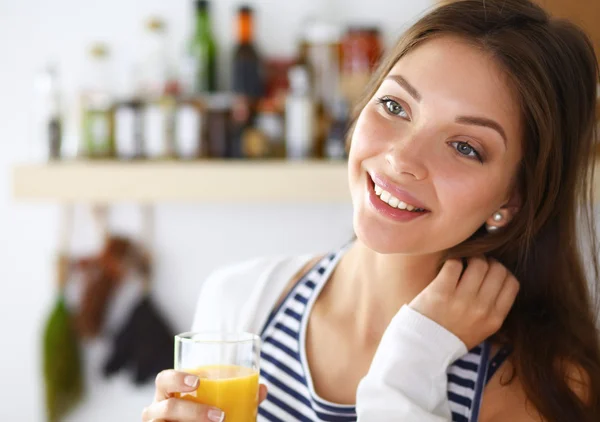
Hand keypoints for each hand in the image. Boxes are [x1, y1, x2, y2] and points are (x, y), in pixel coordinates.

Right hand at [142, 369, 267, 420]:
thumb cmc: (201, 416)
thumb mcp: (214, 405)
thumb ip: (235, 396)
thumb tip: (262, 389)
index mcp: (168, 394)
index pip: (164, 380)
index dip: (176, 378)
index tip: (197, 381)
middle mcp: (157, 410)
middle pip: (166, 407)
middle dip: (192, 412)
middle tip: (219, 415)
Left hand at [409, 256, 519, 349]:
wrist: (422, 349)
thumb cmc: (450, 336)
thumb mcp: (481, 330)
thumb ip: (492, 308)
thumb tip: (498, 277)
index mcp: (494, 319)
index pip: (512, 283)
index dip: (502, 272)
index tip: (490, 272)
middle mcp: (481, 309)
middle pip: (497, 269)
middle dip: (487, 262)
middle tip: (475, 265)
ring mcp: (461, 300)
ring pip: (478, 263)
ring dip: (470, 259)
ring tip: (462, 264)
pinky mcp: (440, 292)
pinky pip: (454, 264)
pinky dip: (452, 262)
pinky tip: (448, 269)